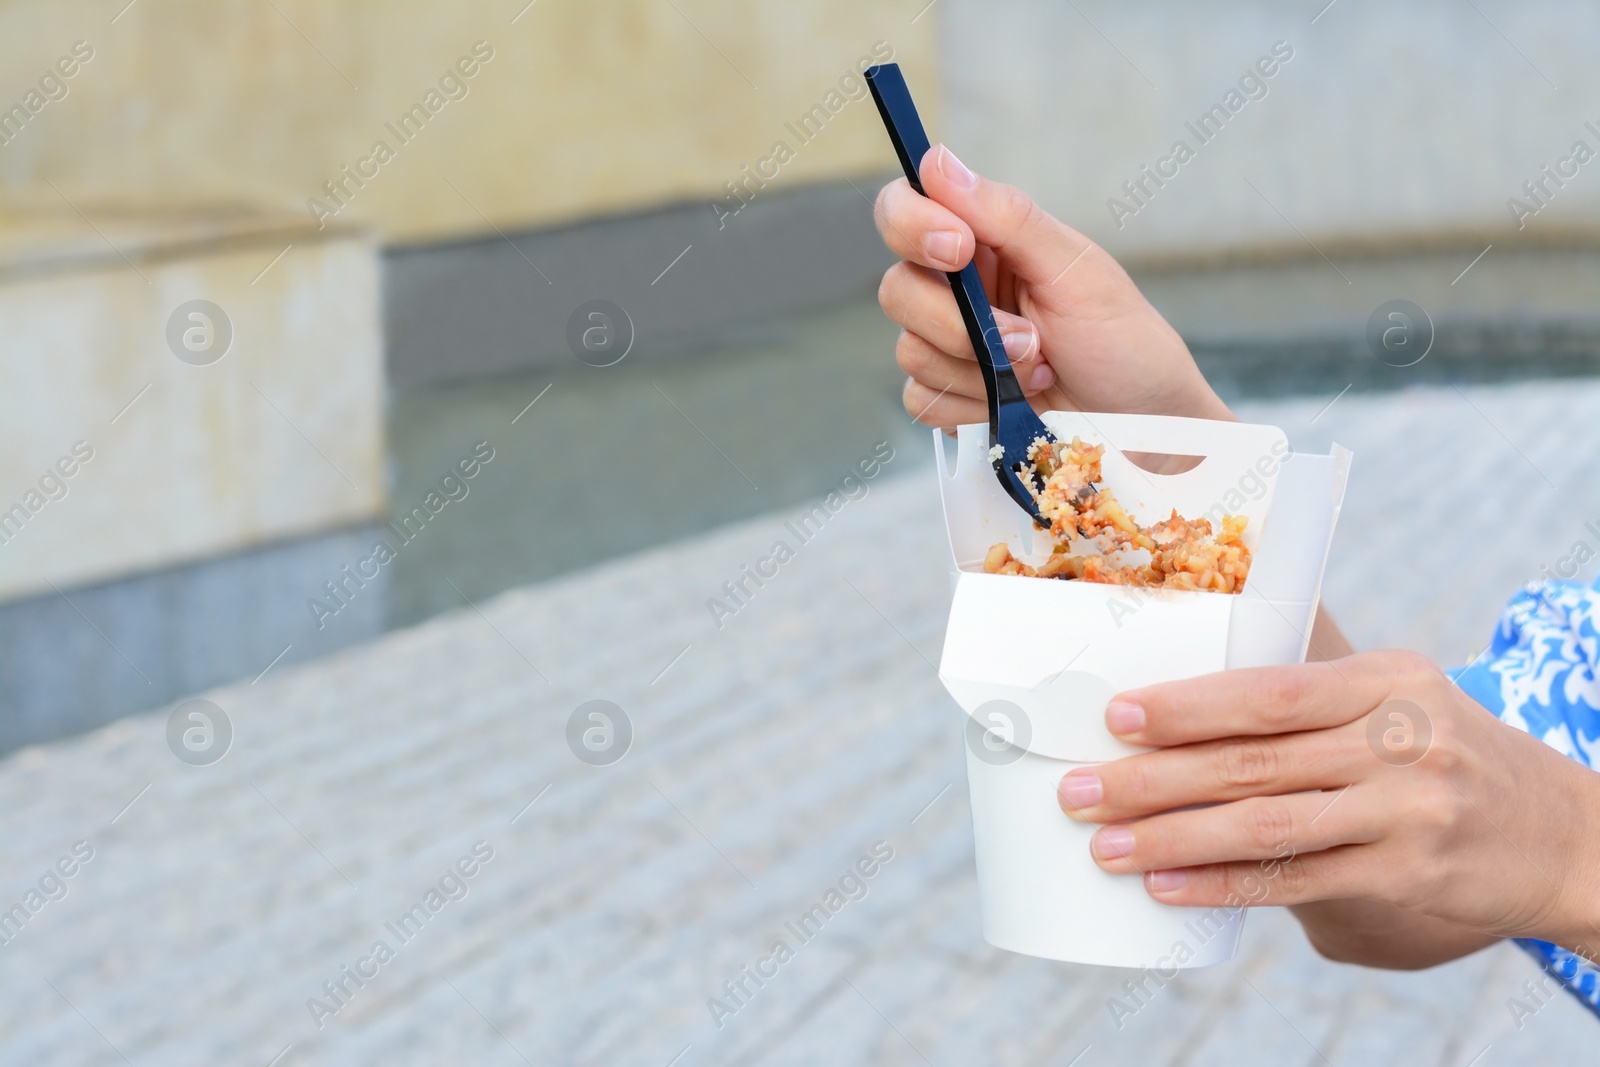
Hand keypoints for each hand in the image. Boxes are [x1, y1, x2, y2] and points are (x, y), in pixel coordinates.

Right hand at [874, 145, 1232, 428]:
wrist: (1143, 427)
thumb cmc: (1123, 342)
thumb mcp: (1075, 270)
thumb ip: (1006, 216)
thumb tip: (937, 162)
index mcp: (984, 241)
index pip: (905, 210)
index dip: (912, 225)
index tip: (957, 248)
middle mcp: (958, 288)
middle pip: (897, 288)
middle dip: (960, 323)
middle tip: (1028, 339)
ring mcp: (949, 346)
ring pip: (909, 349)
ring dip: (979, 370)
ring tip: (1038, 372)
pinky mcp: (949, 397)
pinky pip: (923, 399)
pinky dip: (973, 405)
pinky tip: (1016, 404)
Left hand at [1055, 650, 1599, 952]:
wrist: (1562, 835)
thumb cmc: (1442, 757)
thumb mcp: (1397, 701)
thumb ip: (1312, 707)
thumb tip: (1179, 717)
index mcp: (1385, 681)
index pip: (1271, 690)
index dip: (1188, 704)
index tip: (1117, 716)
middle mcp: (1399, 741)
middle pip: (1254, 759)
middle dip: (1152, 777)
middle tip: (1078, 789)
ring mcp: (1406, 812)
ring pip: (1265, 824)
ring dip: (1172, 838)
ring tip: (1104, 844)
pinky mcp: (1405, 876)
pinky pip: (1294, 881)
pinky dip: (1223, 885)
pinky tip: (1168, 888)